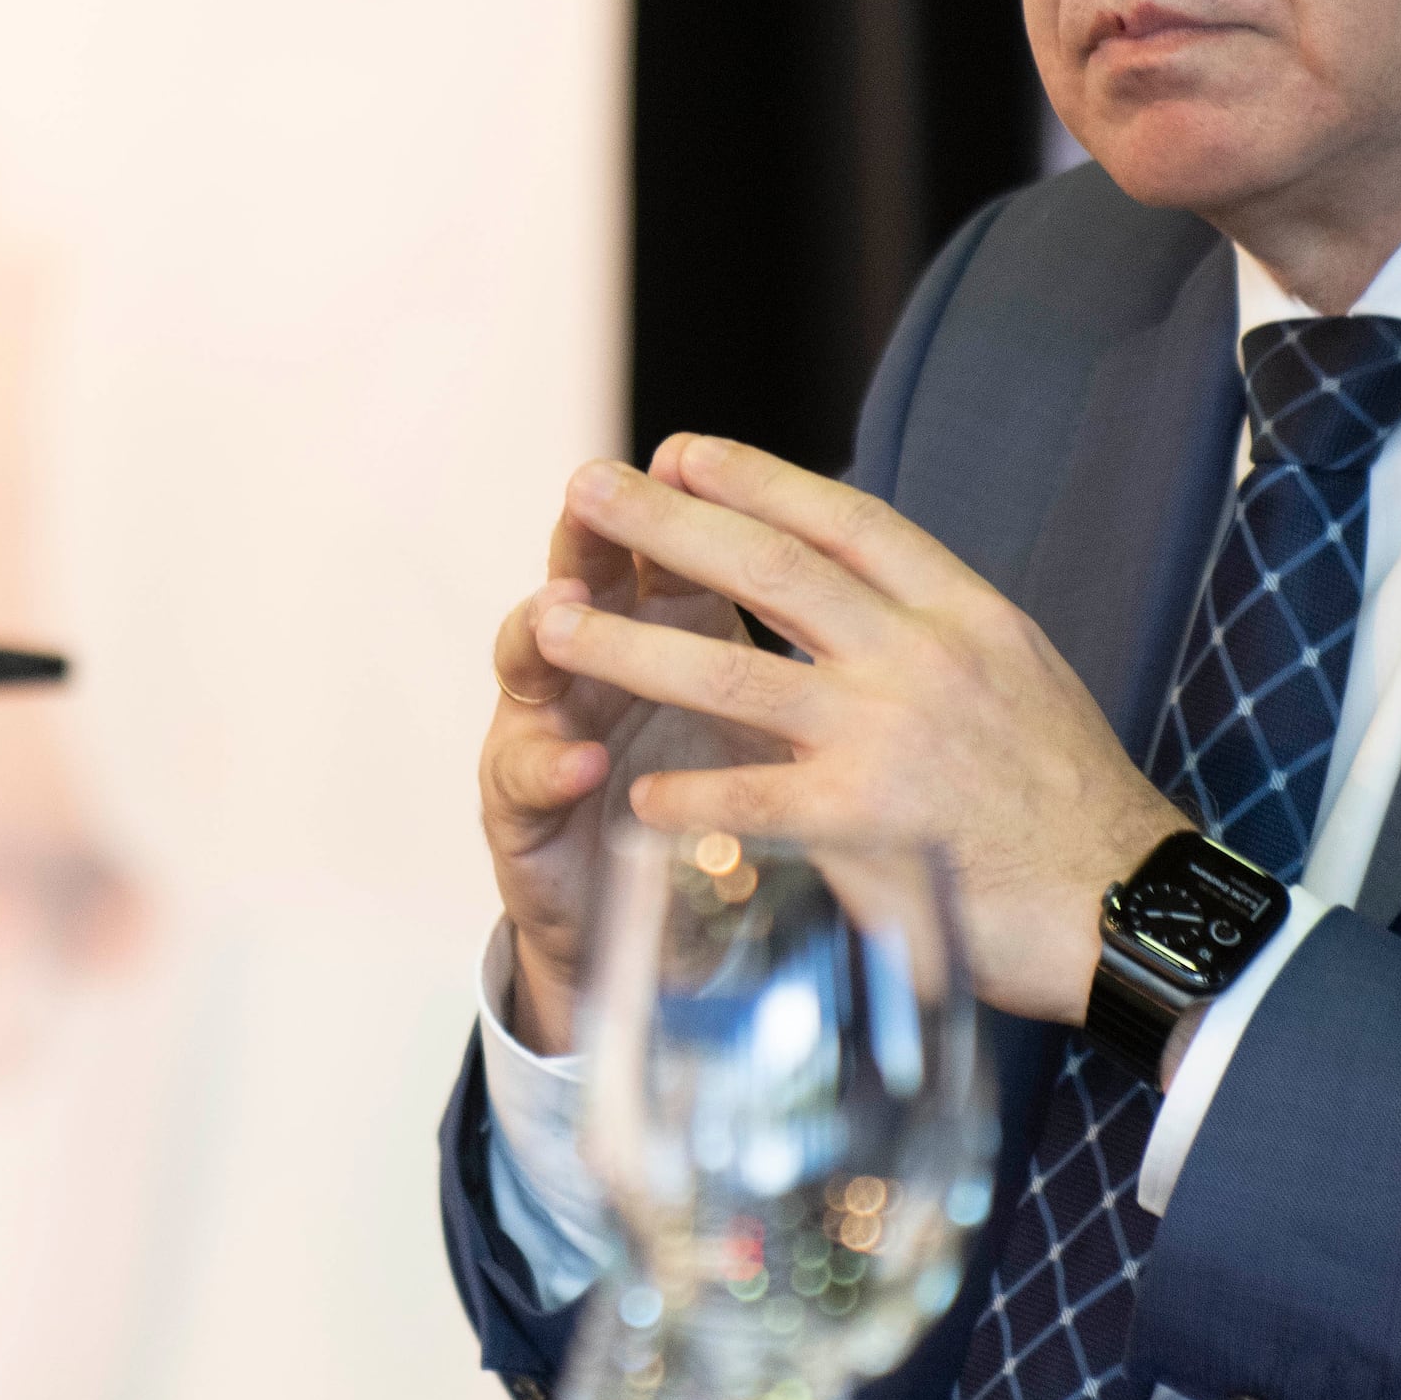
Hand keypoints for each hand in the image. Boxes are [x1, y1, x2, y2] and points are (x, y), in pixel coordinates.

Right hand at [477, 480, 777, 1049]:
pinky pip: (525, 784)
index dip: (675, 510)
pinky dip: (552, 769)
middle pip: (583, 582)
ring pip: (529, 667)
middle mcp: (595, 671)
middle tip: (591, 493)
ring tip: (557, 620)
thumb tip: (878, 600)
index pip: (664, 552)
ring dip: (548, 639)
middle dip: (589, 539)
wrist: (664, 939)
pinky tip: (584, 764)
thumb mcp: (776, 738)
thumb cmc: (734, 817)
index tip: (689, 459)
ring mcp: (547, 736)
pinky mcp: (522, 819)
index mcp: (662, 638)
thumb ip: (796, 671)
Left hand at [519, 433, 1184, 1020]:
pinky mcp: (868, 827)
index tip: (682, 449)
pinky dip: (686, 798)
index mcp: (962, 612)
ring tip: (547, 624)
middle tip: (585, 488)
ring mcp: (891, 739)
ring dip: (629, 644)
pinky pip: (751, 803)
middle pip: (771, 567)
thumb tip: (846, 592)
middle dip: (665, 523)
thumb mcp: (1016, 674)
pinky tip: (630, 796)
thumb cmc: (1071, 799)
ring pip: (733, 674)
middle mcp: (922, 657)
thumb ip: (929, 633)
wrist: (1131, 905)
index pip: (844, 520)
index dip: (756, 478)